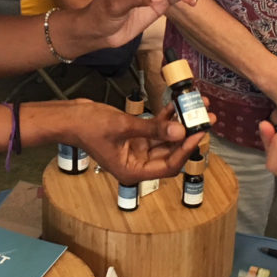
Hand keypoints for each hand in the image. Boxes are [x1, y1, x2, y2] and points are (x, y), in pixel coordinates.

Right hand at [75, 99, 212, 183]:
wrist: (69, 117)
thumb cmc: (89, 126)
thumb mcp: (123, 126)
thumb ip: (152, 129)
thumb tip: (180, 131)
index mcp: (133, 171)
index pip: (168, 166)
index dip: (185, 150)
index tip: (198, 133)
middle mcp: (137, 163)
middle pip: (170, 152)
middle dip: (188, 134)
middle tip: (207, 118)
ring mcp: (136, 149)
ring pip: (165, 139)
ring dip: (180, 124)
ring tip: (198, 106)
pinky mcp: (134, 136)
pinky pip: (155, 129)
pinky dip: (166, 118)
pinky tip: (176, 105)